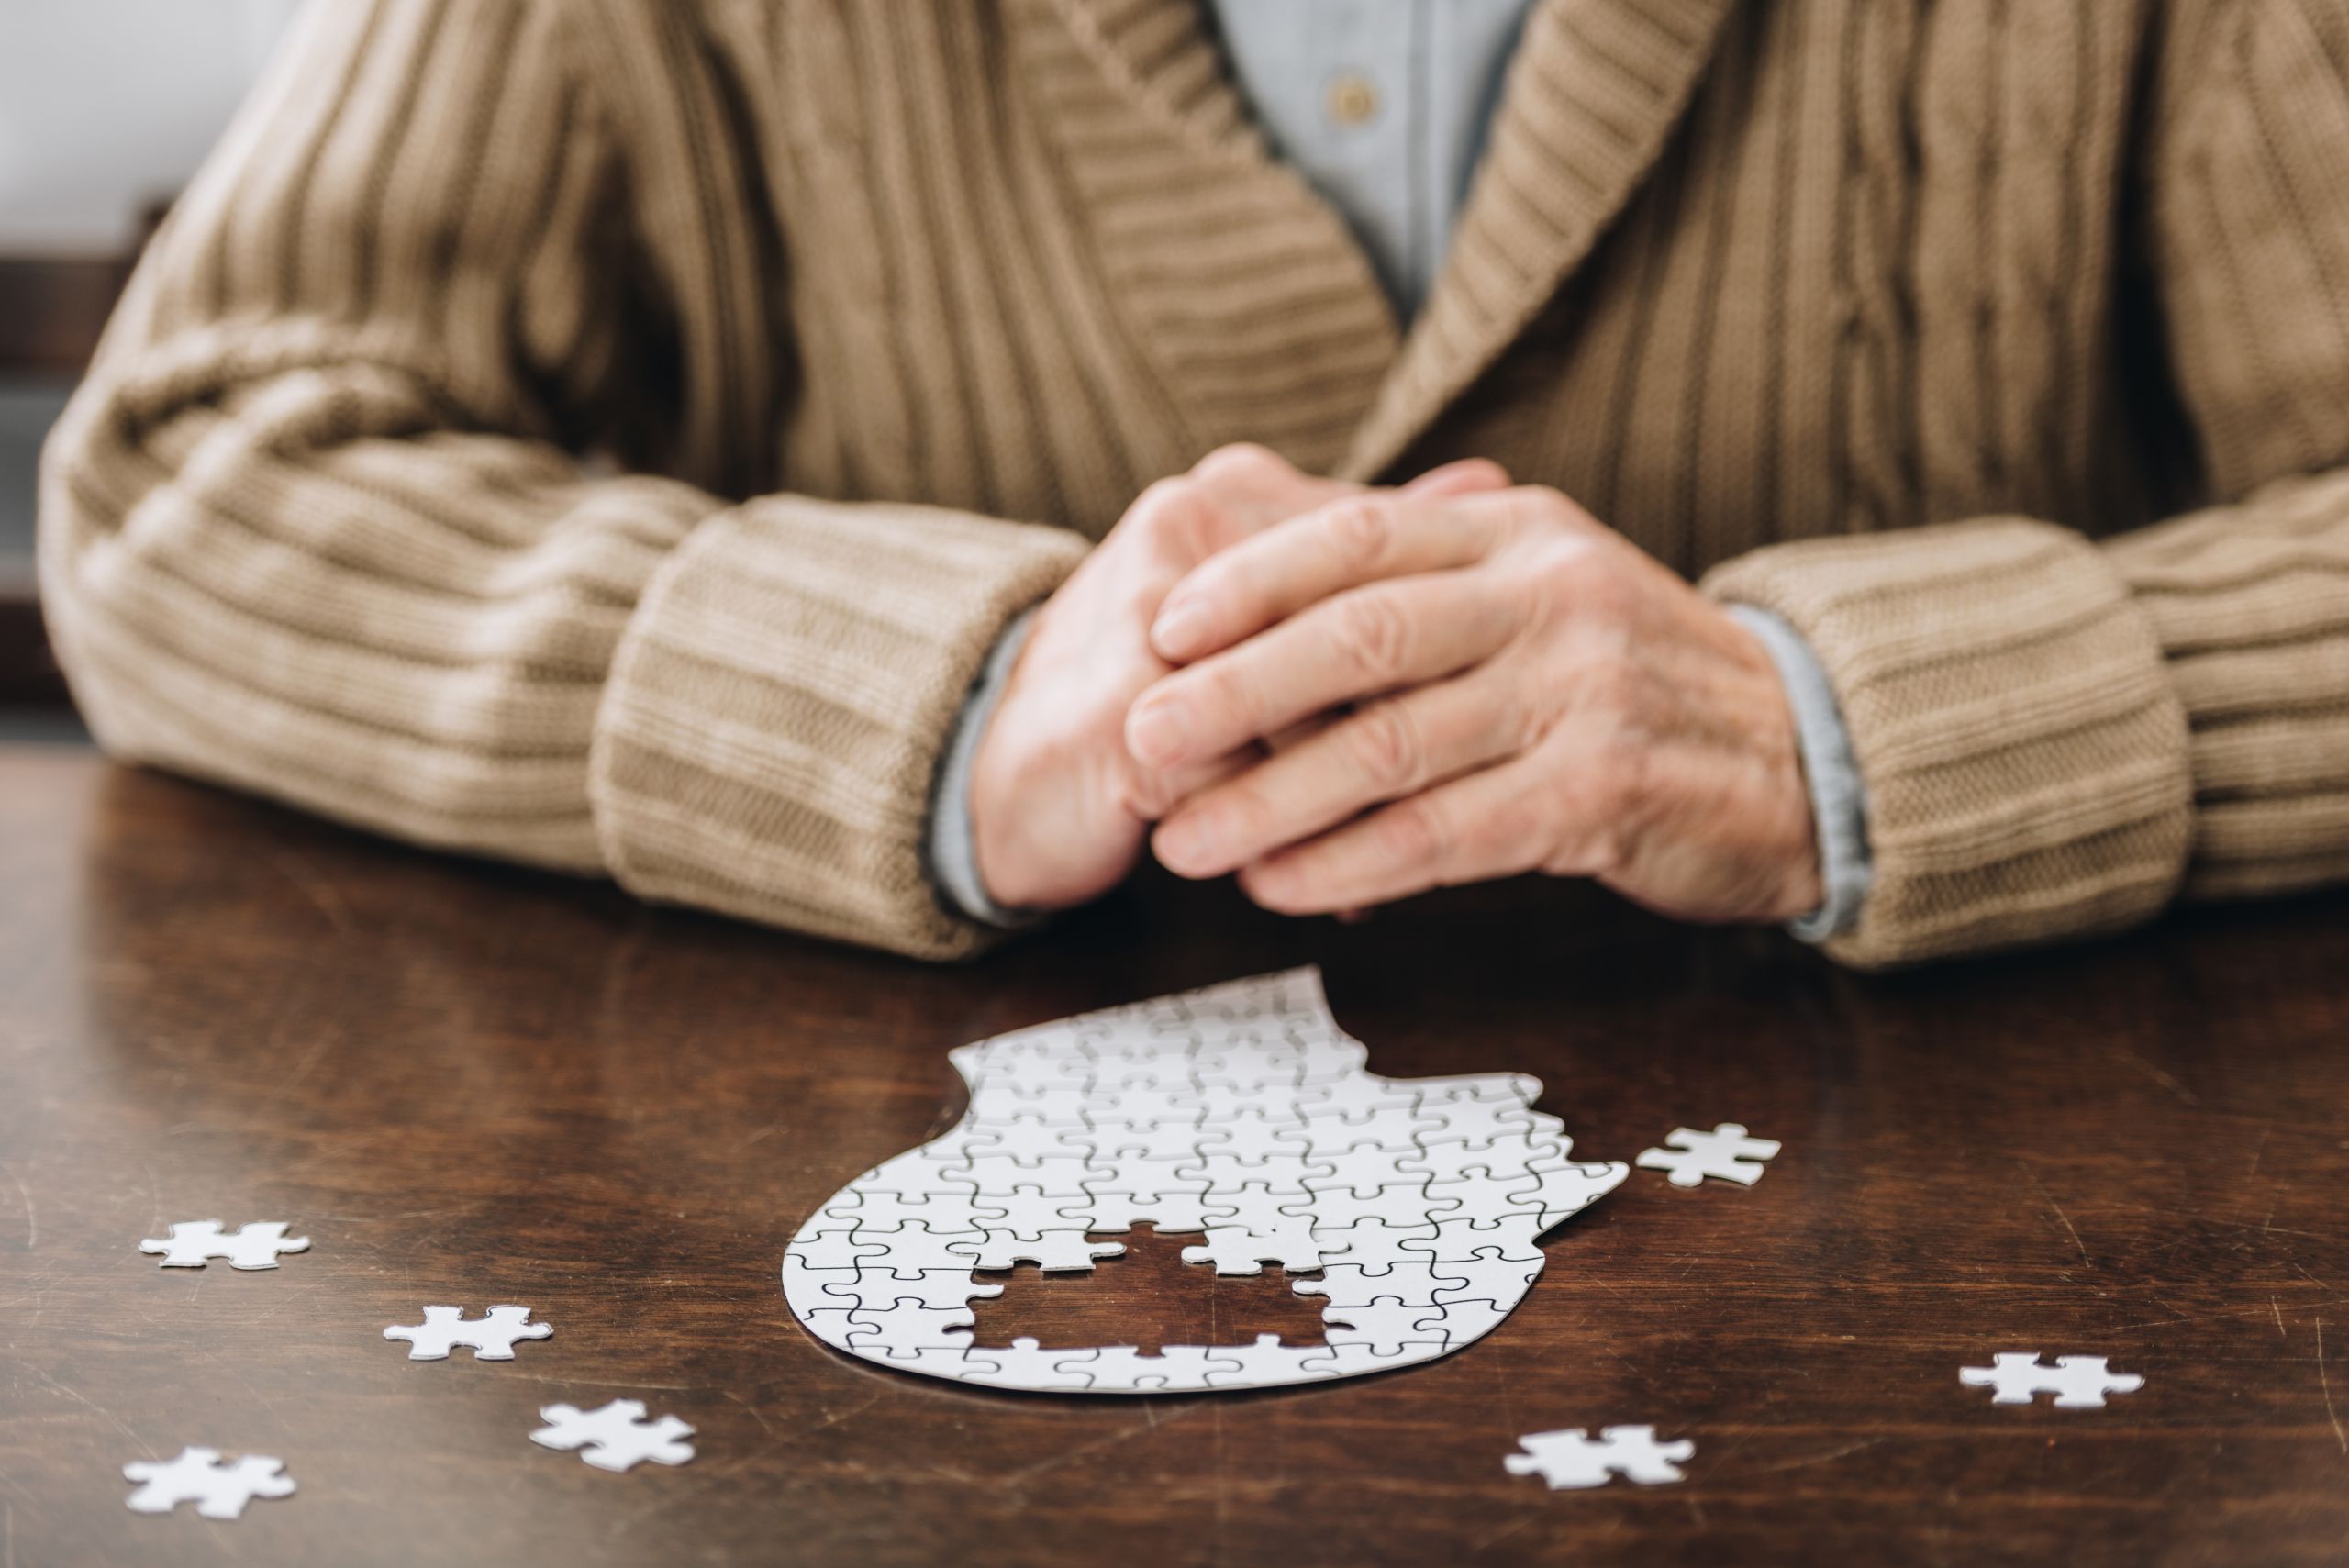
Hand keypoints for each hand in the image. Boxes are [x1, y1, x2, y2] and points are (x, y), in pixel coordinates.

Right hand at [969, 447, 1509, 911]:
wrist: (992, 777)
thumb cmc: (1144, 701)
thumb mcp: (1259, 613)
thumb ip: (1364, 552)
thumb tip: (1490, 480)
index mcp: (1235, 495)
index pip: (1382, 566)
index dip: (1437, 656)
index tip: (1483, 720)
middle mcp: (1189, 530)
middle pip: (1359, 636)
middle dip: (1407, 729)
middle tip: (1469, 792)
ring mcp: (1149, 617)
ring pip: (1312, 713)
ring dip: (1354, 796)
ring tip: (1387, 853)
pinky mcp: (1123, 717)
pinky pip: (1247, 785)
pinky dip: (1288, 841)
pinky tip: (1310, 883)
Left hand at [1123, 485, 1822, 923]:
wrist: (1804, 756)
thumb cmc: (1634, 681)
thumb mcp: (1542, 594)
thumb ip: (1426, 585)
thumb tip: (1259, 583)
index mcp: (1518, 533)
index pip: (1358, 538)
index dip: (1249, 581)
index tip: (1159, 627)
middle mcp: (1550, 595)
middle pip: (1358, 636)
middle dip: (1232, 693)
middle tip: (1141, 741)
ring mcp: (1583, 690)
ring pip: (1390, 744)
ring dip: (1269, 800)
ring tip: (1184, 841)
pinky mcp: (1602, 791)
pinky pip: (1445, 832)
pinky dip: (1349, 862)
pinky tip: (1280, 885)